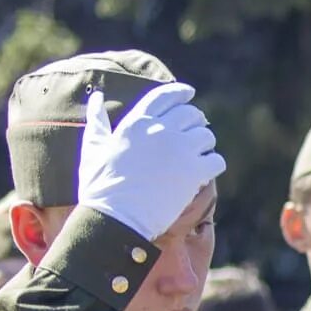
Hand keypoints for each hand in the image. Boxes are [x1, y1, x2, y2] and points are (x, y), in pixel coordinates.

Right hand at [77, 82, 225, 240]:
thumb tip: (96, 97)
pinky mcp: (194, 172)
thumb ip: (97, 120)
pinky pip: (216, 160)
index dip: (181, 92)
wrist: (115, 217)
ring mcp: (180, 150)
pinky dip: (213, 166)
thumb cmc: (100, 186)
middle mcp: (161, 130)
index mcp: (138, 121)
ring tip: (198, 155)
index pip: (166, 95)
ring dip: (204, 145)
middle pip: (191, 114)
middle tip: (194, 132)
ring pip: (207, 136)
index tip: (189, 94)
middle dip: (195, 122)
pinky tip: (204, 173)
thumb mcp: (93, 147)